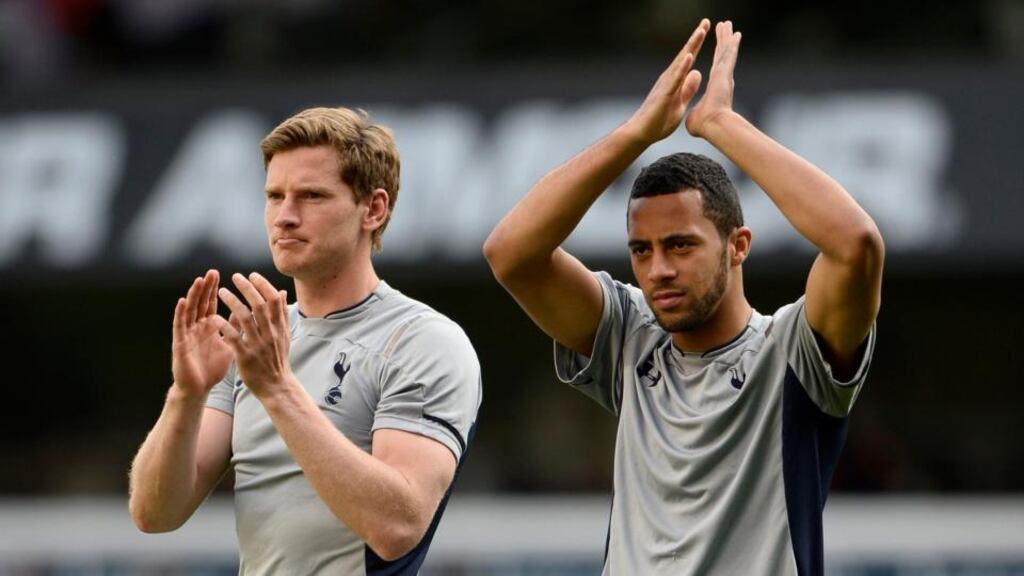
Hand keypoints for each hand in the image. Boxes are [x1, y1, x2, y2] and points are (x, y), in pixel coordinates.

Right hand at [171, 269, 233, 397]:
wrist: (200, 388)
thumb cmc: (213, 367)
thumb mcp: (229, 344)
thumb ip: (235, 328)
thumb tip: (246, 312)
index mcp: (208, 326)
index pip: (211, 303)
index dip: (215, 289)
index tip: (221, 274)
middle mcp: (197, 327)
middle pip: (200, 303)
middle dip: (206, 287)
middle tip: (212, 272)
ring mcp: (187, 333)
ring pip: (190, 310)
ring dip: (194, 295)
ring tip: (199, 281)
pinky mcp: (180, 343)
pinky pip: (180, 325)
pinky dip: (180, 313)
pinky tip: (183, 301)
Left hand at [216, 272, 292, 396]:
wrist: (276, 385)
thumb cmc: (278, 359)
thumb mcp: (285, 335)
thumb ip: (282, 313)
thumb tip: (282, 292)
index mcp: (279, 327)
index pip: (273, 300)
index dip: (262, 285)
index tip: (252, 275)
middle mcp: (270, 333)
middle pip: (259, 305)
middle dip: (247, 288)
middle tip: (235, 276)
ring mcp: (258, 345)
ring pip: (245, 318)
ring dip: (232, 302)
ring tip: (221, 291)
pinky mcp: (246, 356)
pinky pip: (233, 338)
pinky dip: (224, 326)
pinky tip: (215, 317)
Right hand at [624, 18, 709, 144]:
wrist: (642, 133)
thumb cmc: (658, 120)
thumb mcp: (680, 103)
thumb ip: (688, 88)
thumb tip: (697, 72)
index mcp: (675, 80)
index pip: (689, 59)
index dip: (697, 44)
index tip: (705, 29)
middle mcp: (670, 78)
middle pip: (685, 54)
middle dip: (696, 38)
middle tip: (706, 21)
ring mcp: (666, 84)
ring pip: (681, 62)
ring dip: (691, 46)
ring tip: (701, 32)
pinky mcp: (664, 94)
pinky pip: (675, 78)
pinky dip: (683, 66)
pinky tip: (690, 56)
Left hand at [686, 21, 741, 137]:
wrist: (713, 126)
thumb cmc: (705, 125)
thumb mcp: (696, 115)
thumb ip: (697, 112)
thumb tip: (696, 118)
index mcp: (716, 87)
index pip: (717, 67)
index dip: (719, 56)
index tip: (721, 47)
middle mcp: (722, 79)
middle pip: (723, 55)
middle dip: (724, 41)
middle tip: (726, 27)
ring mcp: (725, 76)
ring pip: (727, 51)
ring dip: (727, 38)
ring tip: (727, 24)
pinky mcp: (724, 74)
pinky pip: (728, 54)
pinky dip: (731, 44)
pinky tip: (734, 33)